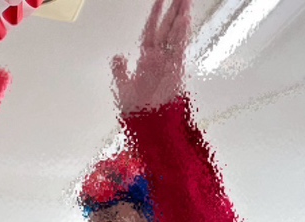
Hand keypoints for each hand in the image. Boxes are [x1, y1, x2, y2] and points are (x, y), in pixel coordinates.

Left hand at [112, 0, 191, 115]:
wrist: (145, 126)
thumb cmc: (136, 112)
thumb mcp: (122, 87)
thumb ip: (120, 70)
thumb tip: (117, 56)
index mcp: (147, 60)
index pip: (152, 31)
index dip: (155, 15)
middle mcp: (159, 59)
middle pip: (168, 28)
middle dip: (174, 10)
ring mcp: (168, 64)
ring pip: (175, 35)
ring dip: (181, 17)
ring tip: (187, 1)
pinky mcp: (175, 71)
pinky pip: (179, 49)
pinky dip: (182, 35)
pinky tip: (185, 20)